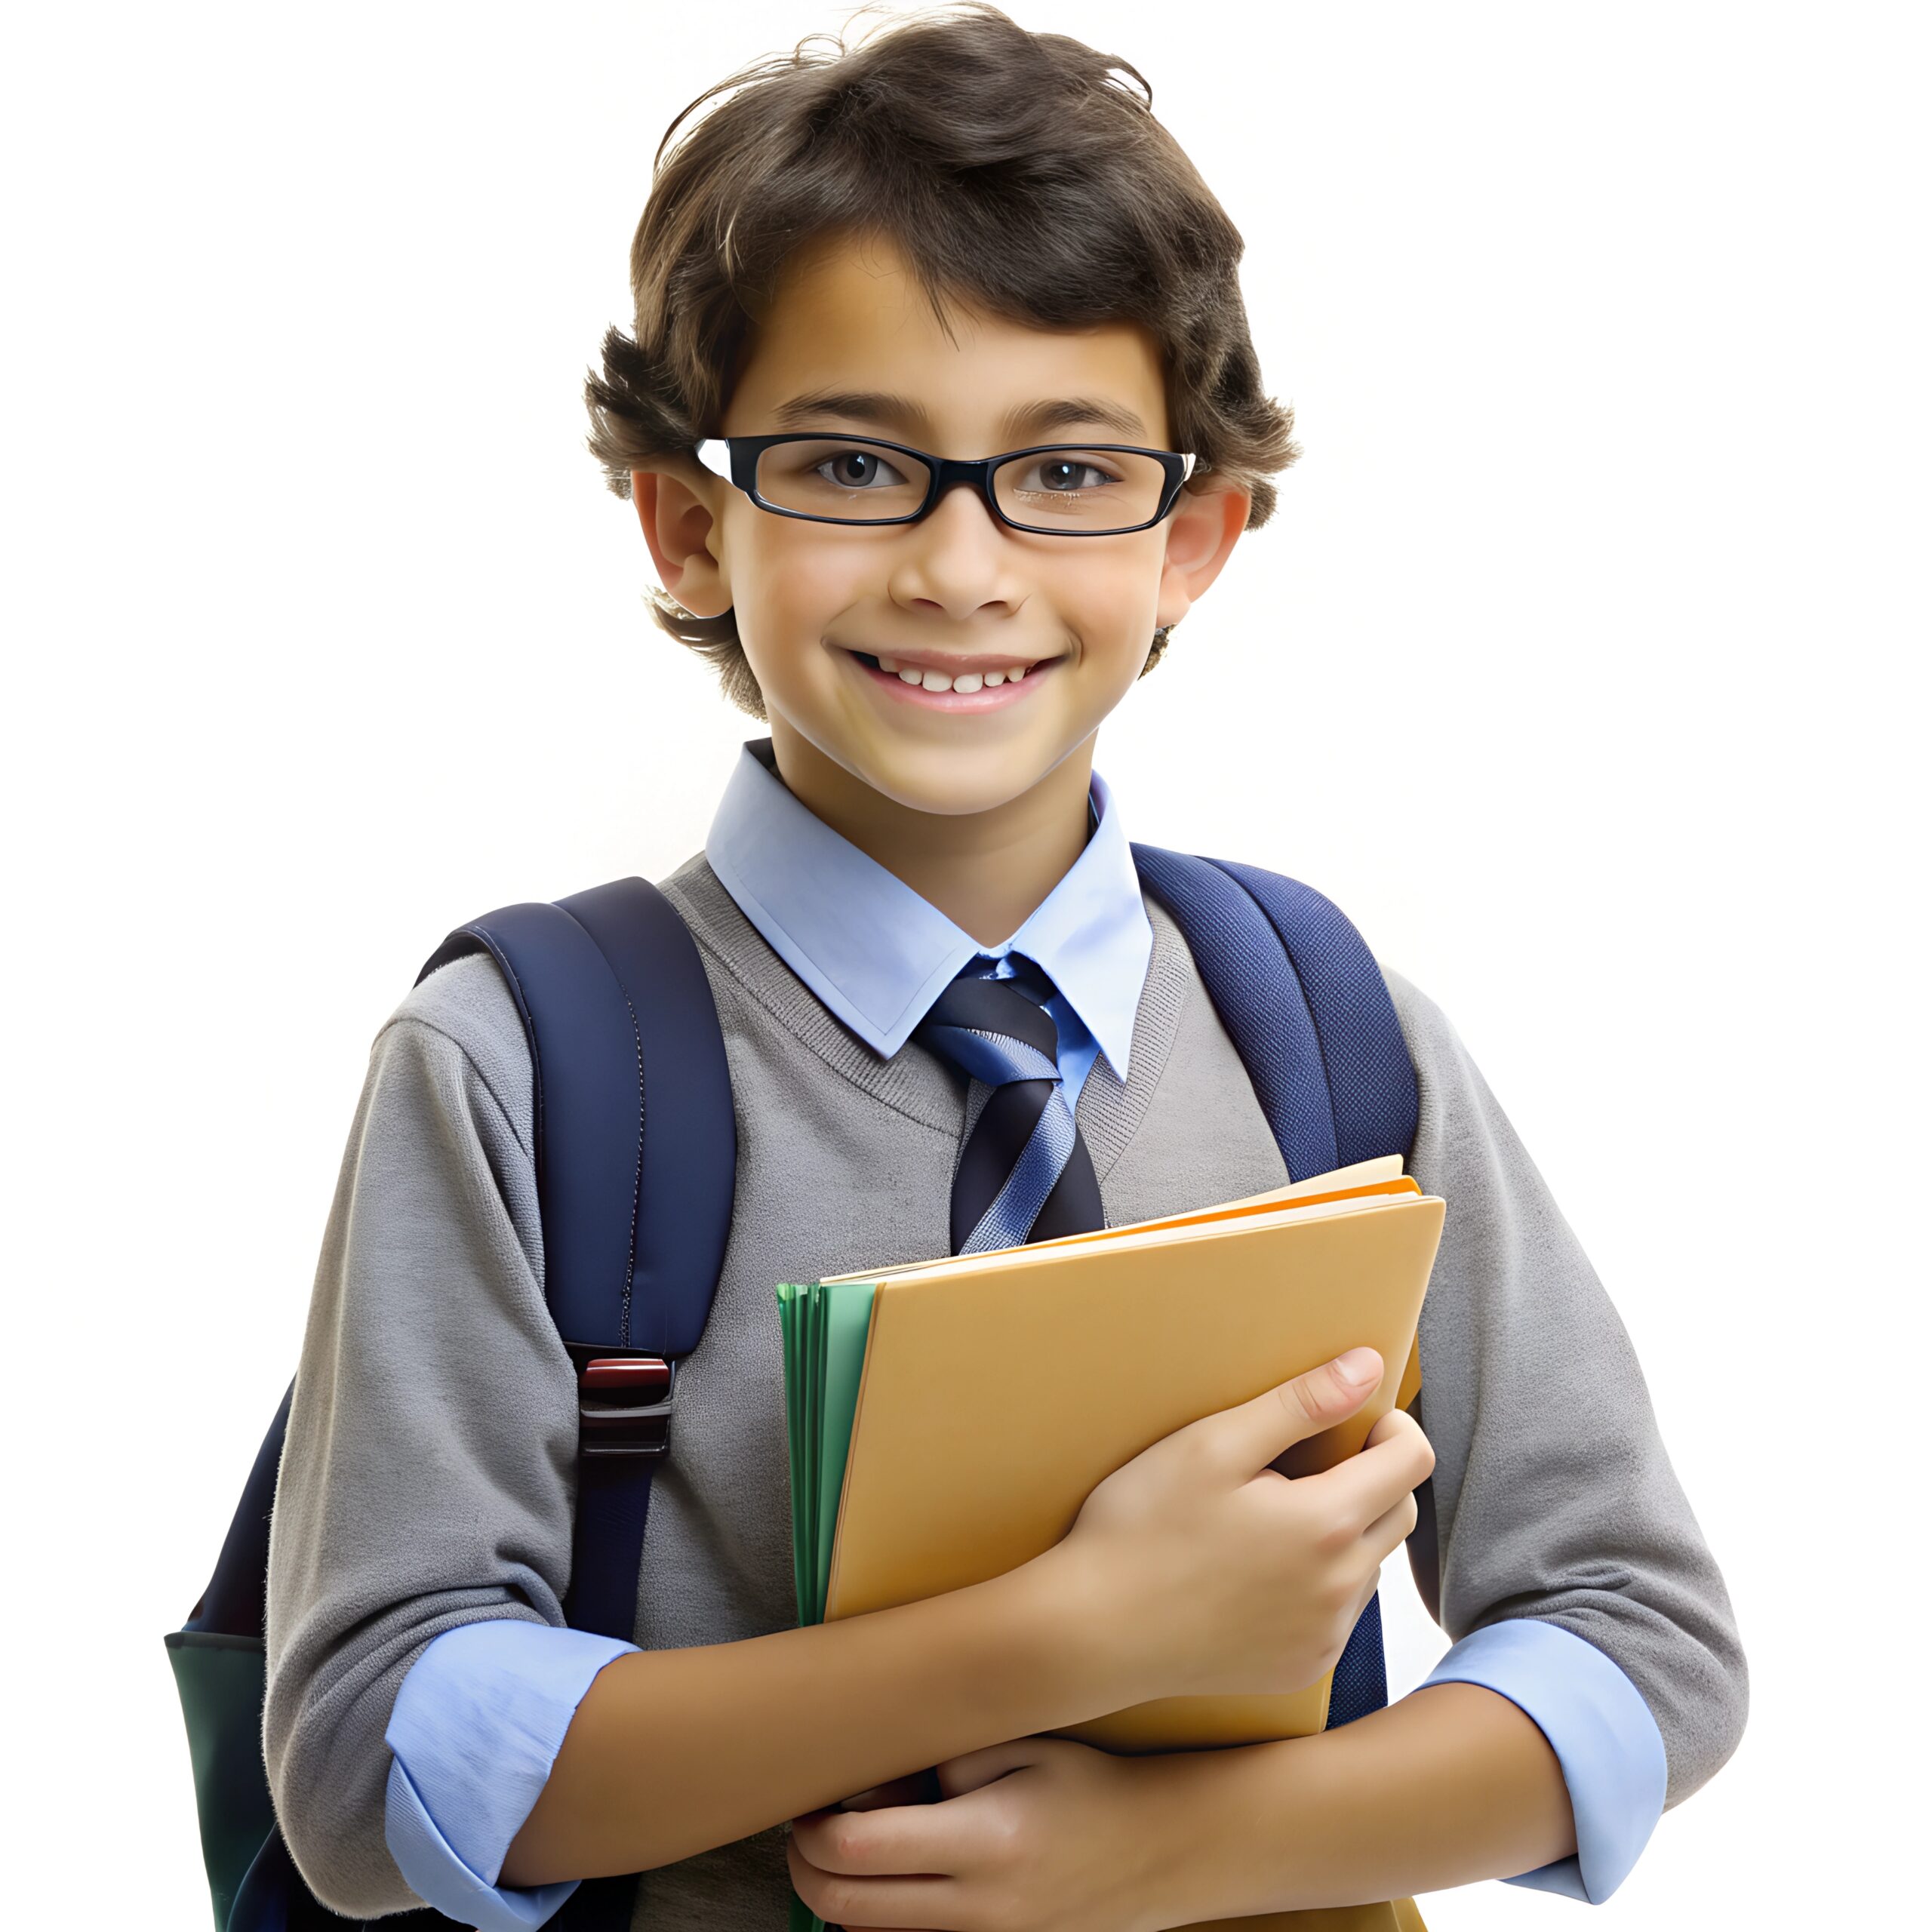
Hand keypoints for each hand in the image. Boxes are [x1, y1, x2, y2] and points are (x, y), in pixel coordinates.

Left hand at [788, 1736, 1167, 1931]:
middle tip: (806, 1835)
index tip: (809, 1806)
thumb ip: (944, 1759)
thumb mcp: (1021, 1747)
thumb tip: (873, 1789)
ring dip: (841, 1902)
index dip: (812, 1830)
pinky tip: (894, 1887)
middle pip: (845, 1908)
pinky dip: (884, 1926)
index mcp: (983, 1839)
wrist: (1161, 1853)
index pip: (856, 1849)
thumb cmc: (1088, 1788)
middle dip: (806, 1870)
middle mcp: (980, 1908)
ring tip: (850, 1856)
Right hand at [1054, 1347, 1434, 1702]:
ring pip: (1369, 1564)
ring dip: (1345, 1531)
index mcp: (1327, 1524)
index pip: (1412, 1462)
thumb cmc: (1143, 1527)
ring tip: (1271, 1515)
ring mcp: (1324, 1636)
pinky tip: (1258, 1568)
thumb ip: (1300, 1404)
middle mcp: (1341, 1587)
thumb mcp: (1214, 1445)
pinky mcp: (1303, 1667)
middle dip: (1372, 1476)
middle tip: (1303, 1461)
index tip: (1352, 1416)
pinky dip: (1318, 1581)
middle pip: (1401, 1512)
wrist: (1093, 1632)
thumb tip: (1369, 1367)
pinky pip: (1338, 1612)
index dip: (1393, 1426)